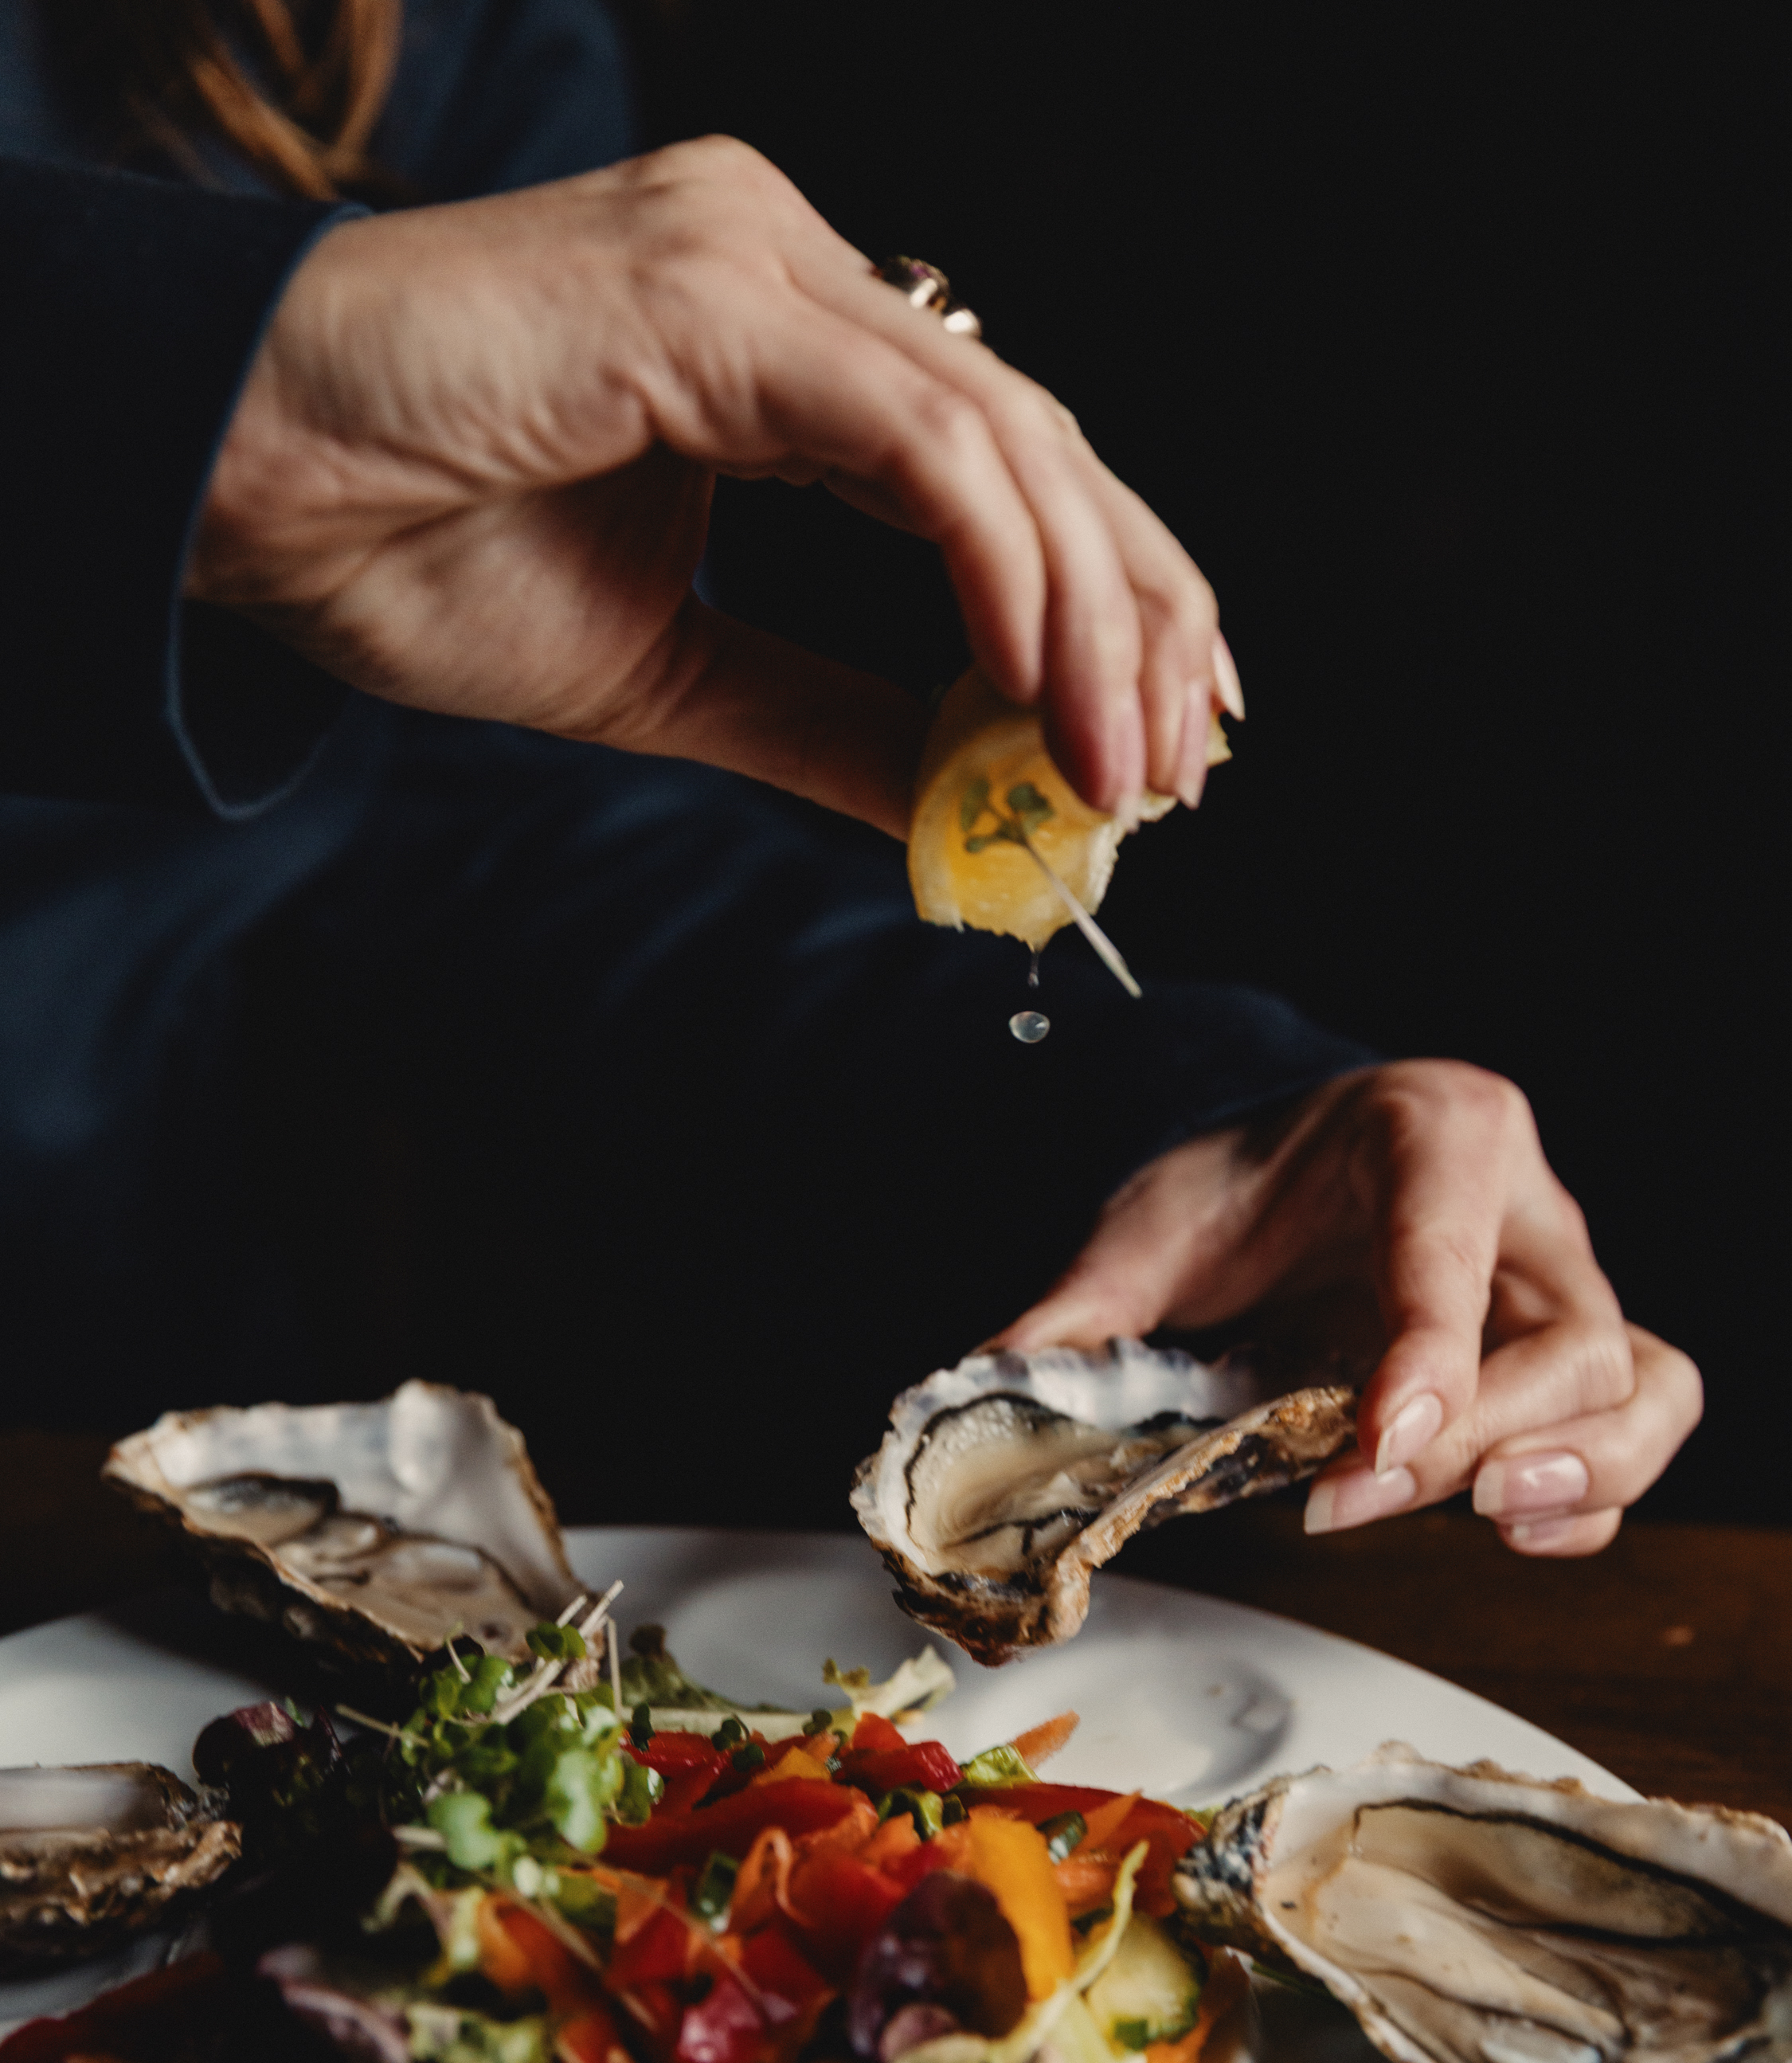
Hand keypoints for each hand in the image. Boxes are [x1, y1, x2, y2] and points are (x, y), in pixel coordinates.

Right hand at [189, 137, 1235, 837]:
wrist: (236, 488)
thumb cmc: (415, 551)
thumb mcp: (671, 673)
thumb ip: (827, 715)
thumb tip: (958, 795)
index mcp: (781, 340)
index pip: (999, 463)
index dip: (1103, 594)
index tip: (1161, 725)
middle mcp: (788, 271)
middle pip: (1035, 441)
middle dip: (1132, 613)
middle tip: (1182, 762)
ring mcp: (752, 258)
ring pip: (1001, 433)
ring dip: (1087, 613)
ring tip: (1126, 760)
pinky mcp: (710, 290)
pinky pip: (915, 436)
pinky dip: (996, 559)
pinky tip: (1035, 678)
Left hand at [993, 1061, 1701, 1553]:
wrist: (1285, 1160)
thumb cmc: (1235, 1186)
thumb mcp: (1148, 1230)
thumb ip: (1075, 1316)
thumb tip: (972, 1398)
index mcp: (1427, 1135)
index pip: (1450, 1252)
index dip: (1429, 1356)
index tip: (1373, 1445)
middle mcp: (1521, 1204)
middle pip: (1569, 1338)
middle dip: (1484, 1437)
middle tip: (1364, 1494)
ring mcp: (1558, 1280)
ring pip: (1639, 1379)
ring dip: (1585, 1470)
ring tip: (1492, 1522)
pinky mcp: (1566, 1348)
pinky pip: (1637, 1418)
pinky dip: (1598, 1489)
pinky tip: (1514, 1527)